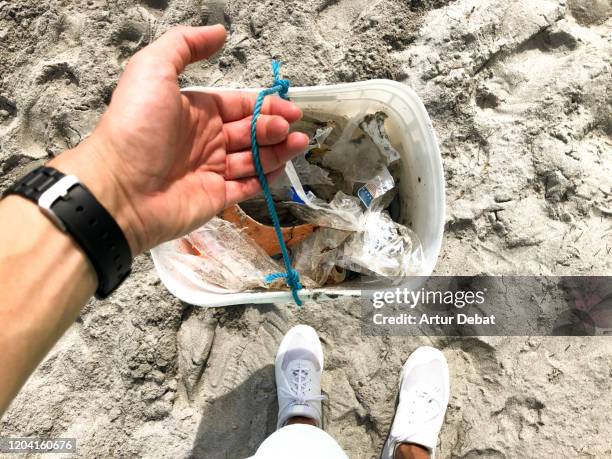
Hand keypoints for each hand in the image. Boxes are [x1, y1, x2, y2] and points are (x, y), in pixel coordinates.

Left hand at [52, 25, 307, 254]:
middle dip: (274, 128)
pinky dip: (266, 179)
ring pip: (253, 159)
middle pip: (250, 131)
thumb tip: (219, 32)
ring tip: (299, 144)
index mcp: (196, 111)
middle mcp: (206, 140)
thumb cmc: (137, 127)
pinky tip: (281, 169)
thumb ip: (184, 46)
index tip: (289, 109)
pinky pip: (247, 187)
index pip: (239, 106)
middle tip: (293, 128)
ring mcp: (211, 170)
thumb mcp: (152, 70)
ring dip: (277, 151)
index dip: (264, 106)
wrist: (120, 188)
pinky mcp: (216, 198)